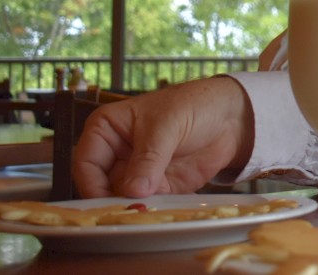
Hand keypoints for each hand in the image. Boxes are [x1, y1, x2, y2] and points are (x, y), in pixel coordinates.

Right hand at [73, 76, 254, 197]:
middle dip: (114, 201)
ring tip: (148, 211)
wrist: (231, 116)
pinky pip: (148, 204)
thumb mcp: (167, 127)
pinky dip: (154, 209)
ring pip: (124, 199)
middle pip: (101, 187)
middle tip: (129, 211)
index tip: (108, 201)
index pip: (86, 164)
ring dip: (135, 208)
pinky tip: (163, 211)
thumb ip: (149, 159)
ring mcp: (137, 172)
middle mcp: (116, 154)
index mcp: (106, 130)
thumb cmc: (193, 106)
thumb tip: (133, 190)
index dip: (92, 185)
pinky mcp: (158, 186)